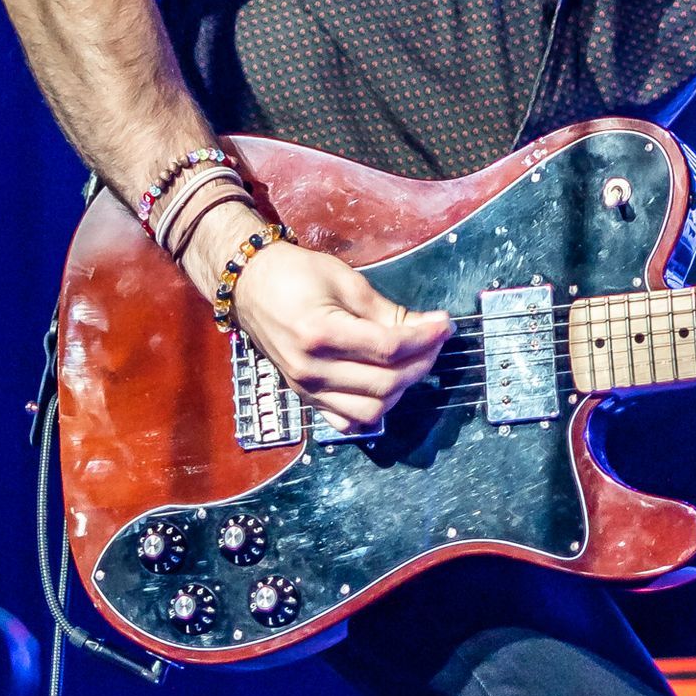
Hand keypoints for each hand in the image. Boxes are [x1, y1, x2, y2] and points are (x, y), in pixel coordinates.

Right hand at [187, 211, 450, 429]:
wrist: (249, 286)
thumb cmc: (295, 274)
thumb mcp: (345, 281)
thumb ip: (386, 311)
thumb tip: (428, 327)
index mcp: (321, 334)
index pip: (389, 348)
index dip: (425, 338)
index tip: (445, 324)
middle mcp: (312, 370)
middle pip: (386, 383)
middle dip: (422, 362)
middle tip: (434, 340)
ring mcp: (307, 389)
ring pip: (371, 411)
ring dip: (402, 389)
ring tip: (413, 361)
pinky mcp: (305, 397)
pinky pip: (347, 421)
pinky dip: (373, 408)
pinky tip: (386, 384)